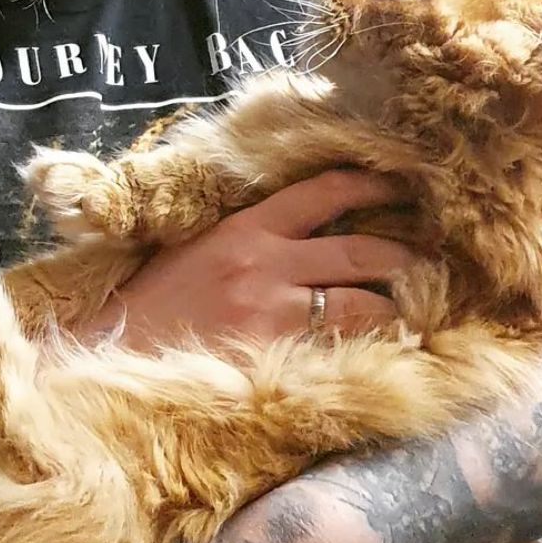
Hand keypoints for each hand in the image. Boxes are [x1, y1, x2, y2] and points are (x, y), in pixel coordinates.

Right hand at [78, 170, 416, 351]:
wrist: (112, 354)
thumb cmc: (155, 303)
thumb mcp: (197, 246)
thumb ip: (248, 234)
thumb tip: (300, 224)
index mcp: (246, 227)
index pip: (323, 192)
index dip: (371, 186)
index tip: (402, 185)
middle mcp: (266, 262)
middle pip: (358, 250)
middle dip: (402, 255)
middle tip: (429, 259)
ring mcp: (272, 312)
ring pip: (361, 303)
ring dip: (394, 307)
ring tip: (414, 310)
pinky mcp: (274, 356)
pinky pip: (339, 350)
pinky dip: (367, 349)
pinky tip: (387, 353)